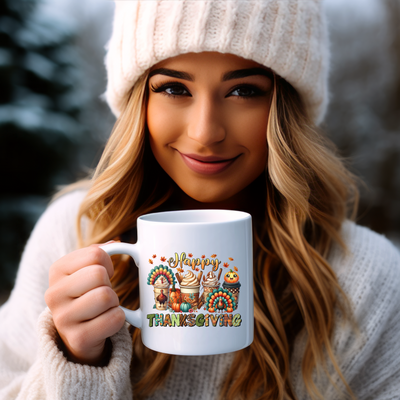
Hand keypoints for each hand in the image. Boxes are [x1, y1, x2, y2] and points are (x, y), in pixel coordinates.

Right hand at [45, 244, 125, 365]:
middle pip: (99, 274)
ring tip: (102, 309)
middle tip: (101, 294)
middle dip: (109, 284)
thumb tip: (118, 242)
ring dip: (114, 302)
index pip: (96, 254)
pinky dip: (118, 319)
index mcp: (57, 270)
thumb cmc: (87, 295)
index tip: (101, 275)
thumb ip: (100, 253)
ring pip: (107, 296)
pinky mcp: (78, 339)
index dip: (107, 264)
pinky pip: (114, 318)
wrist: (80, 334)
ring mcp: (63, 319)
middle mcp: (54, 293)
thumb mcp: (87, 270)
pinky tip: (104, 323)